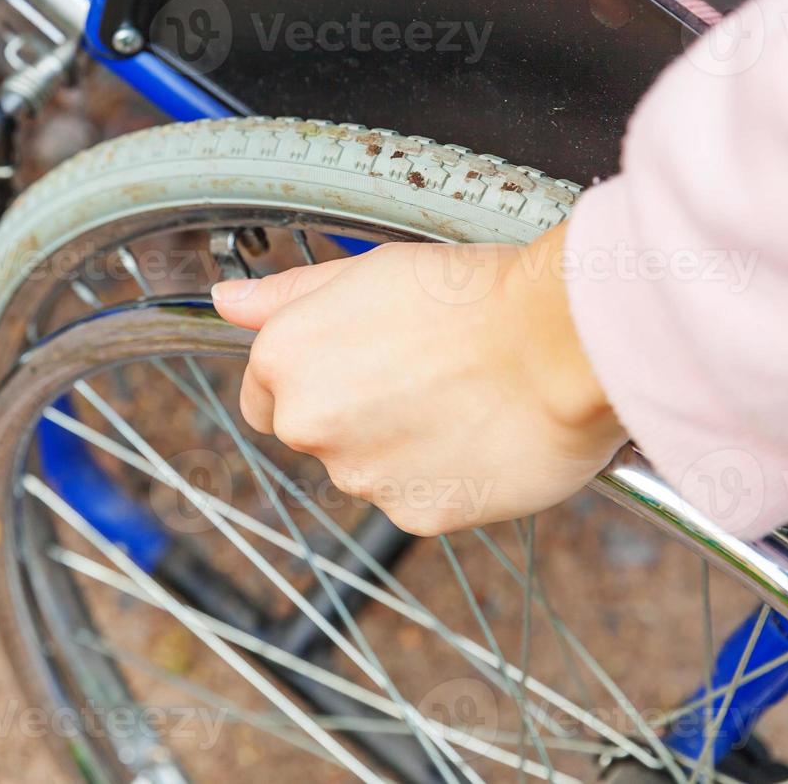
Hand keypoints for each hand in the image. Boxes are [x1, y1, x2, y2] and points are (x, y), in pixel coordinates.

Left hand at [211, 226, 624, 535]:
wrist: (559, 341)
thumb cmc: (472, 295)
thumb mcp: (366, 271)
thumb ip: (288, 295)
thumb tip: (228, 300)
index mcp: (286, 360)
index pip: (264, 395)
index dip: (312, 378)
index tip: (357, 364)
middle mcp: (308, 424)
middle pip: (318, 432)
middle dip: (359, 411)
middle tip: (426, 370)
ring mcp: (362, 476)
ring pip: (370, 469)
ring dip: (403, 446)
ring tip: (463, 397)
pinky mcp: (417, 515)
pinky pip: (421, 499)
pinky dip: (447, 476)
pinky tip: (481, 434)